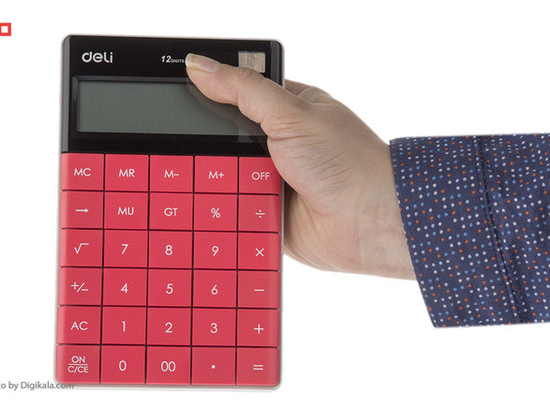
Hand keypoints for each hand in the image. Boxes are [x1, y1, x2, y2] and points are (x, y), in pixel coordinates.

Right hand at [186, 54, 413, 278]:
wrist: (371, 223)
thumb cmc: (347, 162)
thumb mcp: (292, 113)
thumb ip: (244, 89)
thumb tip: (200, 65)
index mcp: (289, 110)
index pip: (239, 95)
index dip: (210, 95)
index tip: (178, 97)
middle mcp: (281, 144)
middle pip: (227, 138)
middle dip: (210, 145)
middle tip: (184, 146)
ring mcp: (274, 180)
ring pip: (226, 176)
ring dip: (217, 180)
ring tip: (194, 180)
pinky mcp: (268, 213)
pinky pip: (234, 209)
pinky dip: (224, 211)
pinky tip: (205, 210)